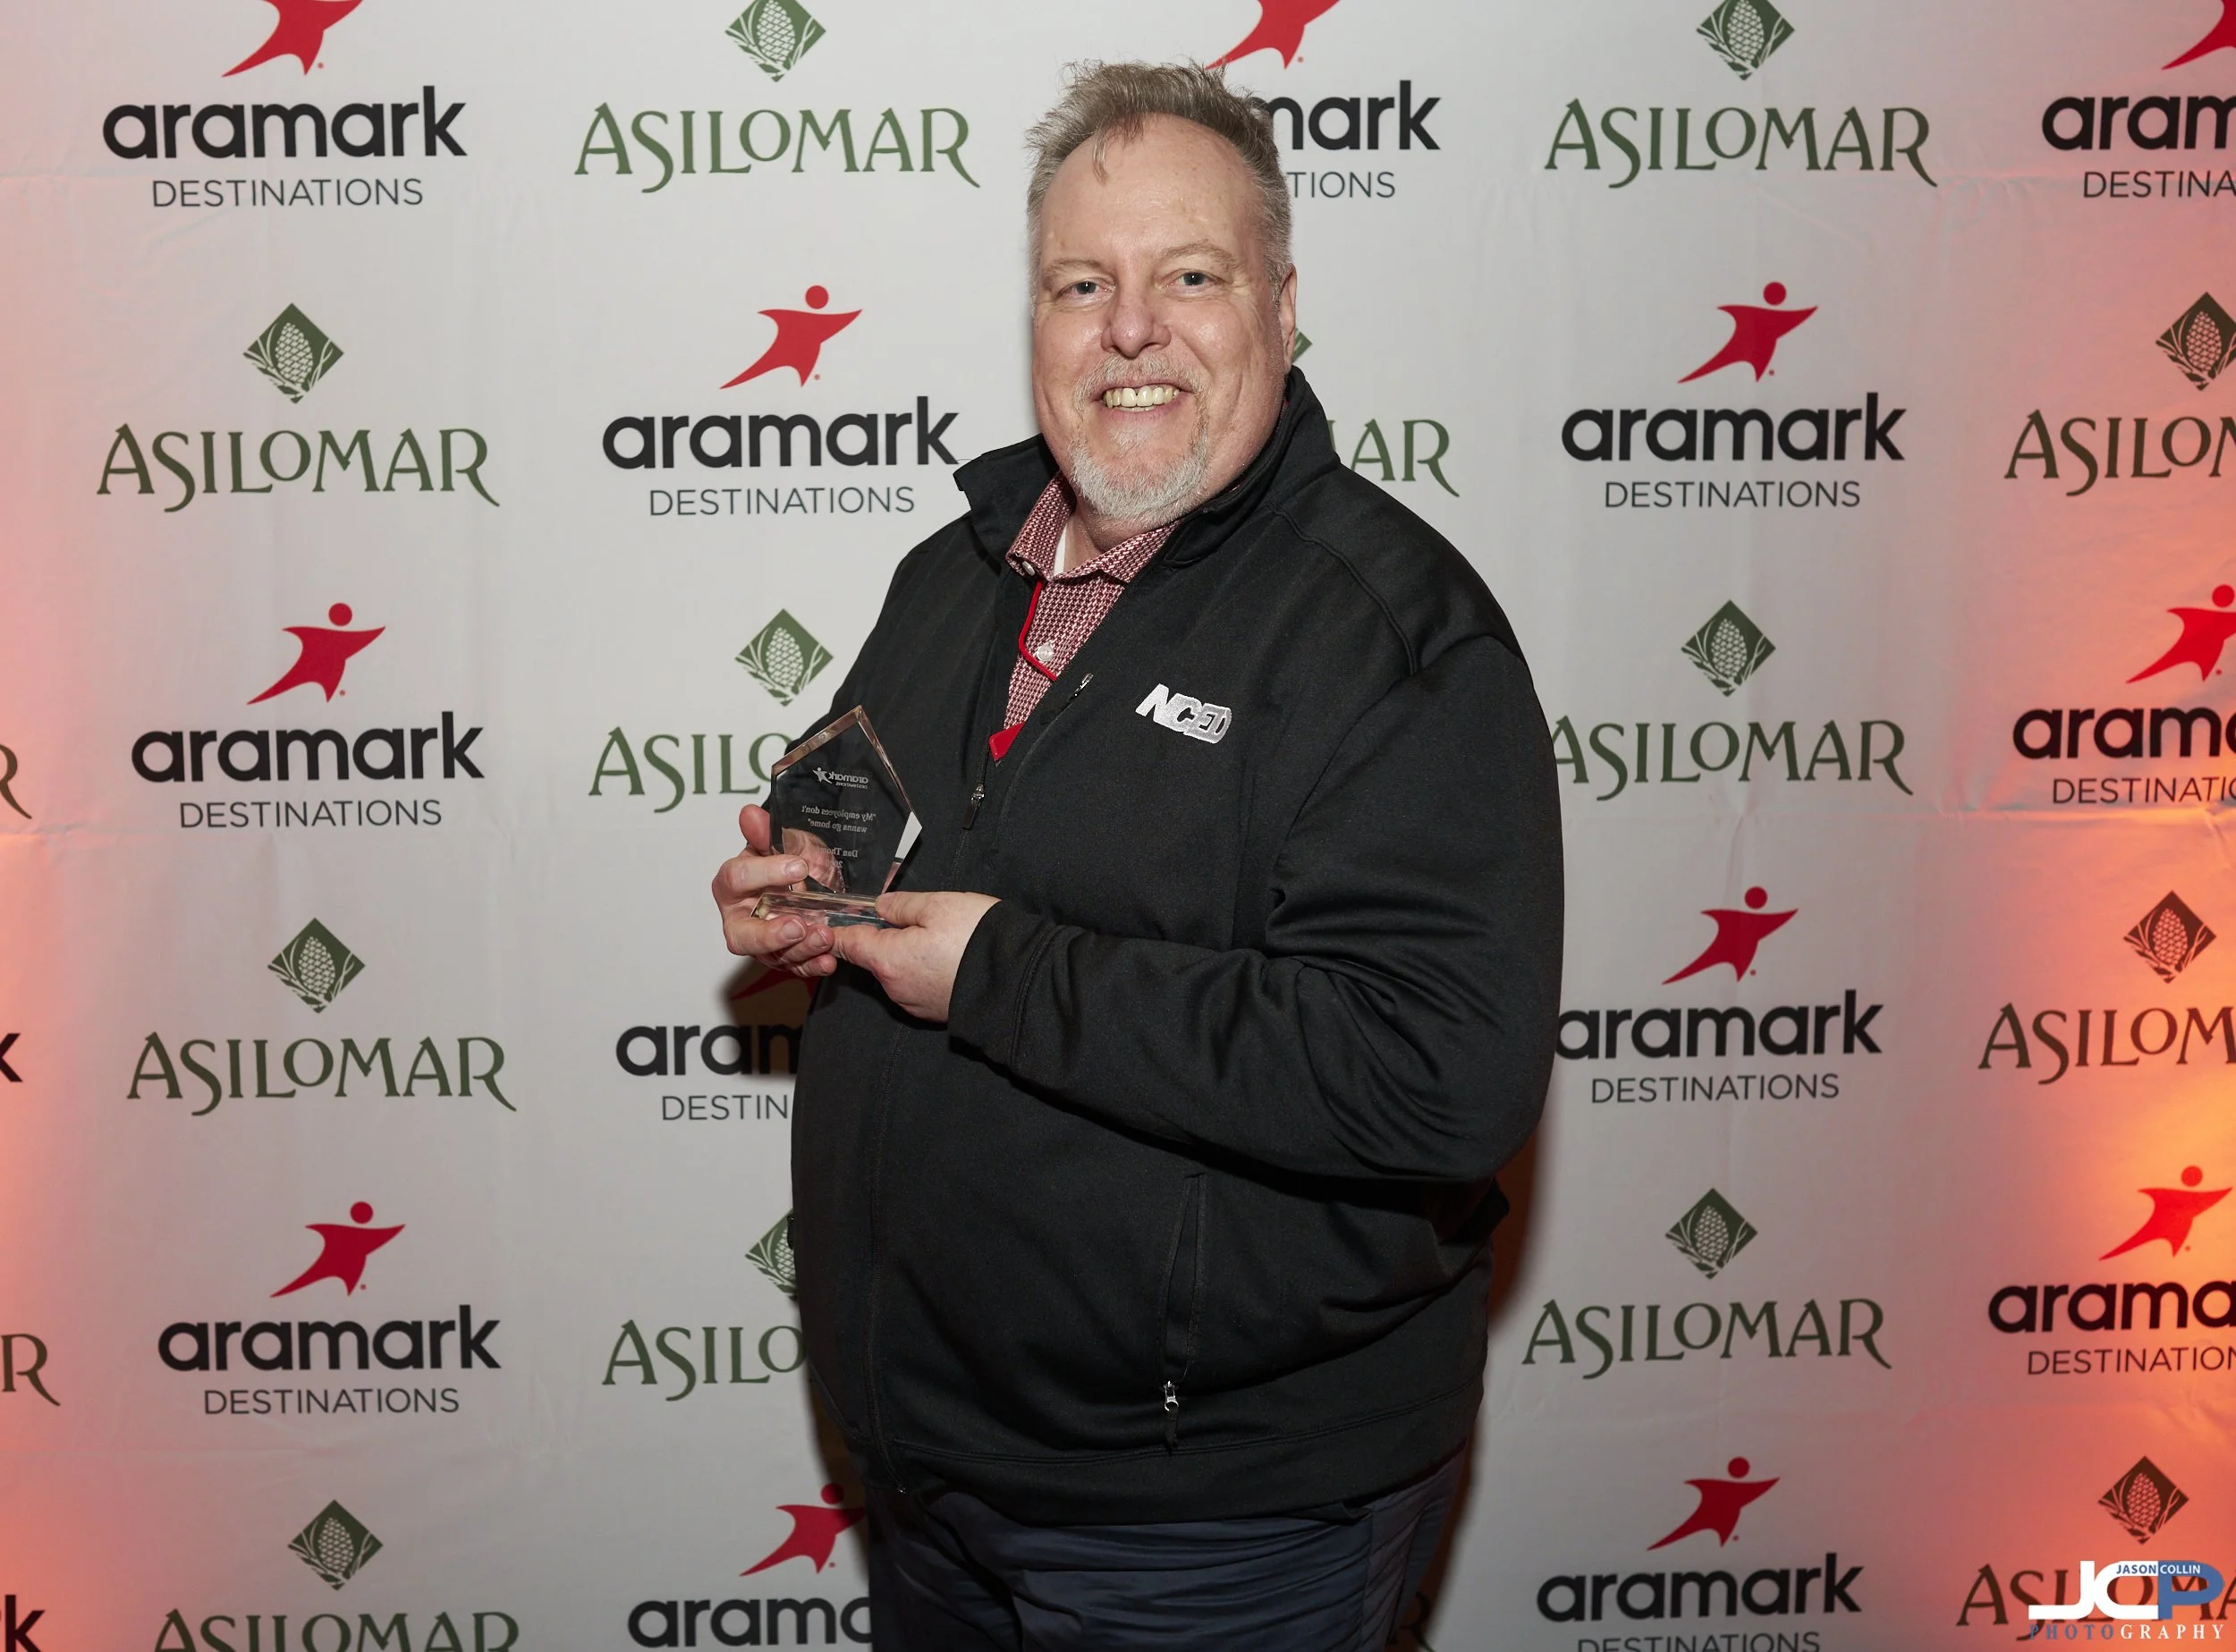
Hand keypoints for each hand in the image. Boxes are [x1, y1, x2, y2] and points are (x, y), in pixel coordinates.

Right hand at [712, 804, 840, 975]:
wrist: (805, 879)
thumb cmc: (785, 860)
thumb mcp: (780, 842)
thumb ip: (764, 832)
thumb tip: (750, 813)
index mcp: (732, 884)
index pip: (736, 878)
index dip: (764, 872)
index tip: (798, 866)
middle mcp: (740, 917)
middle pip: (741, 935)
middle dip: (768, 934)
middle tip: (797, 925)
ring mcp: (761, 942)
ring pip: (771, 955)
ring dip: (799, 949)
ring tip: (825, 936)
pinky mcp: (782, 957)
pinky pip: (793, 967)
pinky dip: (811, 965)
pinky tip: (828, 960)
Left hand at [830, 890, 999, 1022]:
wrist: (1018, 980)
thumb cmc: (976, 938)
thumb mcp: (938, 905)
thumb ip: (902, 905)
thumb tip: (882, 907)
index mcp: (887, 959)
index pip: (848, 944)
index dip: (836, 930)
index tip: (828, 922)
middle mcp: (894, 987)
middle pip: (875, 958)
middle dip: (884, 939)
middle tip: (908, 917)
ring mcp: (915, 1003)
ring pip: (898, 973)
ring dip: (906, 956)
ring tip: (938, 936)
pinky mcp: (935, 1012)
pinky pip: (918, 986)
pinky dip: (924, 971)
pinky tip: (948, 957)